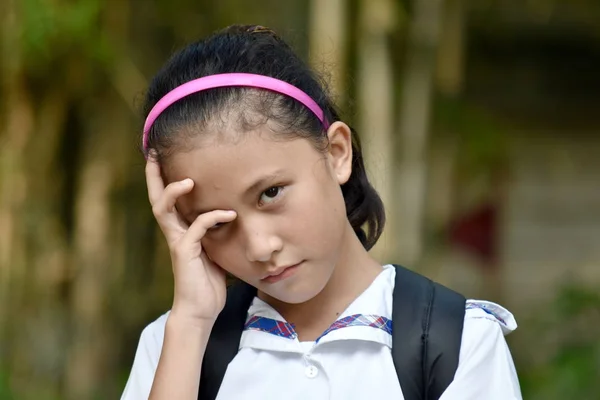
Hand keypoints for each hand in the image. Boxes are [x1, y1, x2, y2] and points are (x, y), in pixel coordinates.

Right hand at [146, 156, 236, 322]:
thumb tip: (232, 216)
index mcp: (180, 232)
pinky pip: (196, 228)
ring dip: (174, 192)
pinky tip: (229, 214)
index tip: (161, 157)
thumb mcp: (213, 253)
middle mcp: (174, 234)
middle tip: (154, 154)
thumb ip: (215, 235)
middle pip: (156, 199)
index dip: (162, 179)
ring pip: (164, 210)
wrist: (201, 311)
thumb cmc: (207, 284)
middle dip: (154, 176)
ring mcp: (177, 242)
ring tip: (188, 180)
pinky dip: (212, 217)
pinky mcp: (185, 253)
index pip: (167, 201)